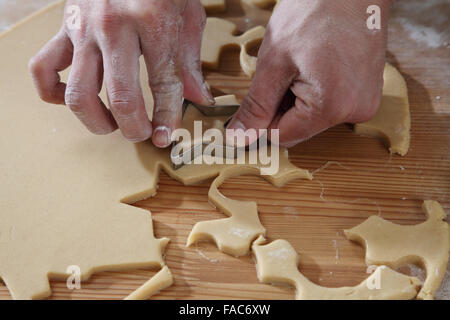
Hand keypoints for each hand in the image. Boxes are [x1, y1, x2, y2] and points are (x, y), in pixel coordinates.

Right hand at [29, 0, 212, 146]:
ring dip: (96, 122)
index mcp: (153, 22)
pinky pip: (43, 69)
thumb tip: (198, 100)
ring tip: (112, 123)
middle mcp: (114, 28)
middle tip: (142, 133)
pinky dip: (53, 93)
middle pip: (120, 97)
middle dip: (133, 128)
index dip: (167, 117)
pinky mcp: (64, 28)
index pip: (164, 84)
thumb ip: (190, 61)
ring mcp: (84, 29)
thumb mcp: (188, 14)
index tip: (167, 136)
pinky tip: (74, 99)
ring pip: (79, 94)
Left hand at [227, 0, 392, 146]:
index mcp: (332, 107)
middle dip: (281, 106)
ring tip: (301, 63)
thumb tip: (238, 137)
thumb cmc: (314, 12)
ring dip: (297, 97)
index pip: (283, 136)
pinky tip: (315, 65)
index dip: (263, 120)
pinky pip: (330, 105)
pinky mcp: (367, 92)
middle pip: (299, 128)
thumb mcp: (274, 61)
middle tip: (281, 71)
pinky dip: (315, 91)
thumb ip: (256, 106)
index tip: (258, 96)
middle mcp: (355, 112)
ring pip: (313, 117)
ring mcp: (365, 102)